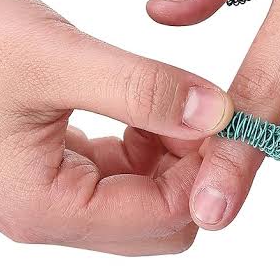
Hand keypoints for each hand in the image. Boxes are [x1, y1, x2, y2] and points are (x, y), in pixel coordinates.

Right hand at [0, 0, 233, 254]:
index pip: (166, 216)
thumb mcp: (59, 59)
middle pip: (161, 219)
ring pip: (147, 197)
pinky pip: (126, 173)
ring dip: (174, 153)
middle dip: (194, 168)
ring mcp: (56, 192)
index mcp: (49, 205)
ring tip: (174, 100)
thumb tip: (217, 115)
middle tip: (205, 110)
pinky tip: (147, 105)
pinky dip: (150, 142)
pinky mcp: (60, 166)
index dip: (209, 170)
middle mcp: (53, 212)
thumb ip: (142, 90)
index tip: (230, 119)